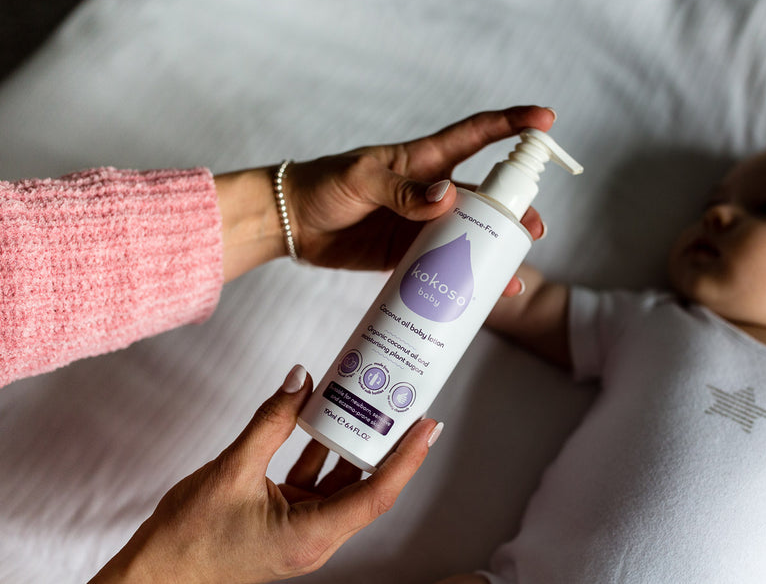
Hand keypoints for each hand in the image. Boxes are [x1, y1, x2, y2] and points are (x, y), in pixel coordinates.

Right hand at [90, 366, 441, 583]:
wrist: (155, 576)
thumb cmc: (189, 540)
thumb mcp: (232, 471)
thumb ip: (270, 423)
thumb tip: (300, 381)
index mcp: (311, 536)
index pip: (376, 494)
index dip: (406, 458)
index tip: (428, 427)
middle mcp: (316, 539)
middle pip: (367, 488)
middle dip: (389, 447)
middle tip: (406, 407)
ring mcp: (302, 532)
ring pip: (342, 485)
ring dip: (352, 446)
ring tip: (368, 406)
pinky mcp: (287, 522)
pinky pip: (315, 484)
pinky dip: (320, 453)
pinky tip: (319, 420)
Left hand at [283, 106, 553, 270]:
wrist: (292, 223)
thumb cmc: (324, 185)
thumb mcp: (360, 180)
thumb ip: (401, 190)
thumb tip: (447, 197)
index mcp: (424, 160)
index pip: (476, 135)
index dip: (512, 125)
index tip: (545, 121)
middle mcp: (432, 191)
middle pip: (486, 197)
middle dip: (515, 209)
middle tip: (532, 229)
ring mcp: (423, 225)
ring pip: (472, 235)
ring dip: (497, 250)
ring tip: (516, 269)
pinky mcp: (410, 255)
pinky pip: (447, 266)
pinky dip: (467, 278)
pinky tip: (485, 293)